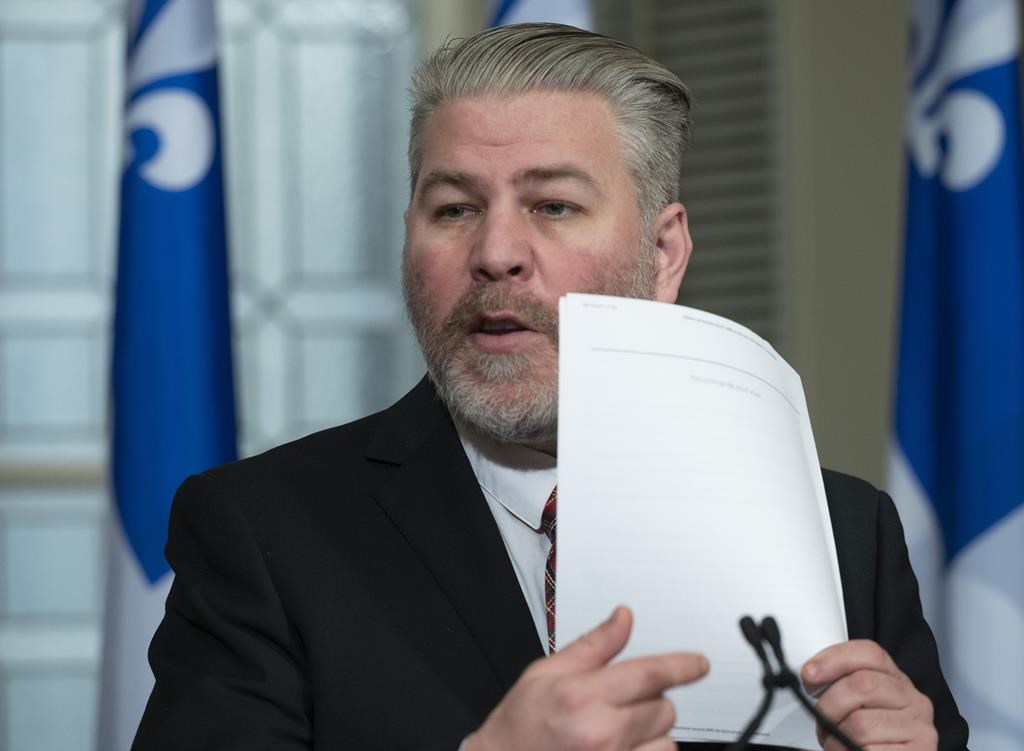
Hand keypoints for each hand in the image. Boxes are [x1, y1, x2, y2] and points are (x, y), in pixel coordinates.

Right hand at [465, 606, 708, 750]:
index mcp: (582, 697)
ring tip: (620, 731)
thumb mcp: (547, 672)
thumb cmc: (521, 723)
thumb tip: (623, 618)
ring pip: (667, 741)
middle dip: (652, 700)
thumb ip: (594, 645)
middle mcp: (601, 733)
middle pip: (664, 708)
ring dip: (653, 733)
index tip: (698, 664)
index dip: (681, 666)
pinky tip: (624, 749)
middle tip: (622, 702)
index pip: (649, 674)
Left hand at [802, 640, 936, 750]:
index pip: (870, 653)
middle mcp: (915, 701)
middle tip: (822, 722)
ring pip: (861, 723)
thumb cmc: (868, 740)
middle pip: (862, 684)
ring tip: (836, 743)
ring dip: (836, 738)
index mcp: (897, 681)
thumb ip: (842, 686)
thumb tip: (809, 674)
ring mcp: (919, 730)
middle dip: (830, 705)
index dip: (835, 658)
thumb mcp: (856, 706)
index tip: (809, 674)